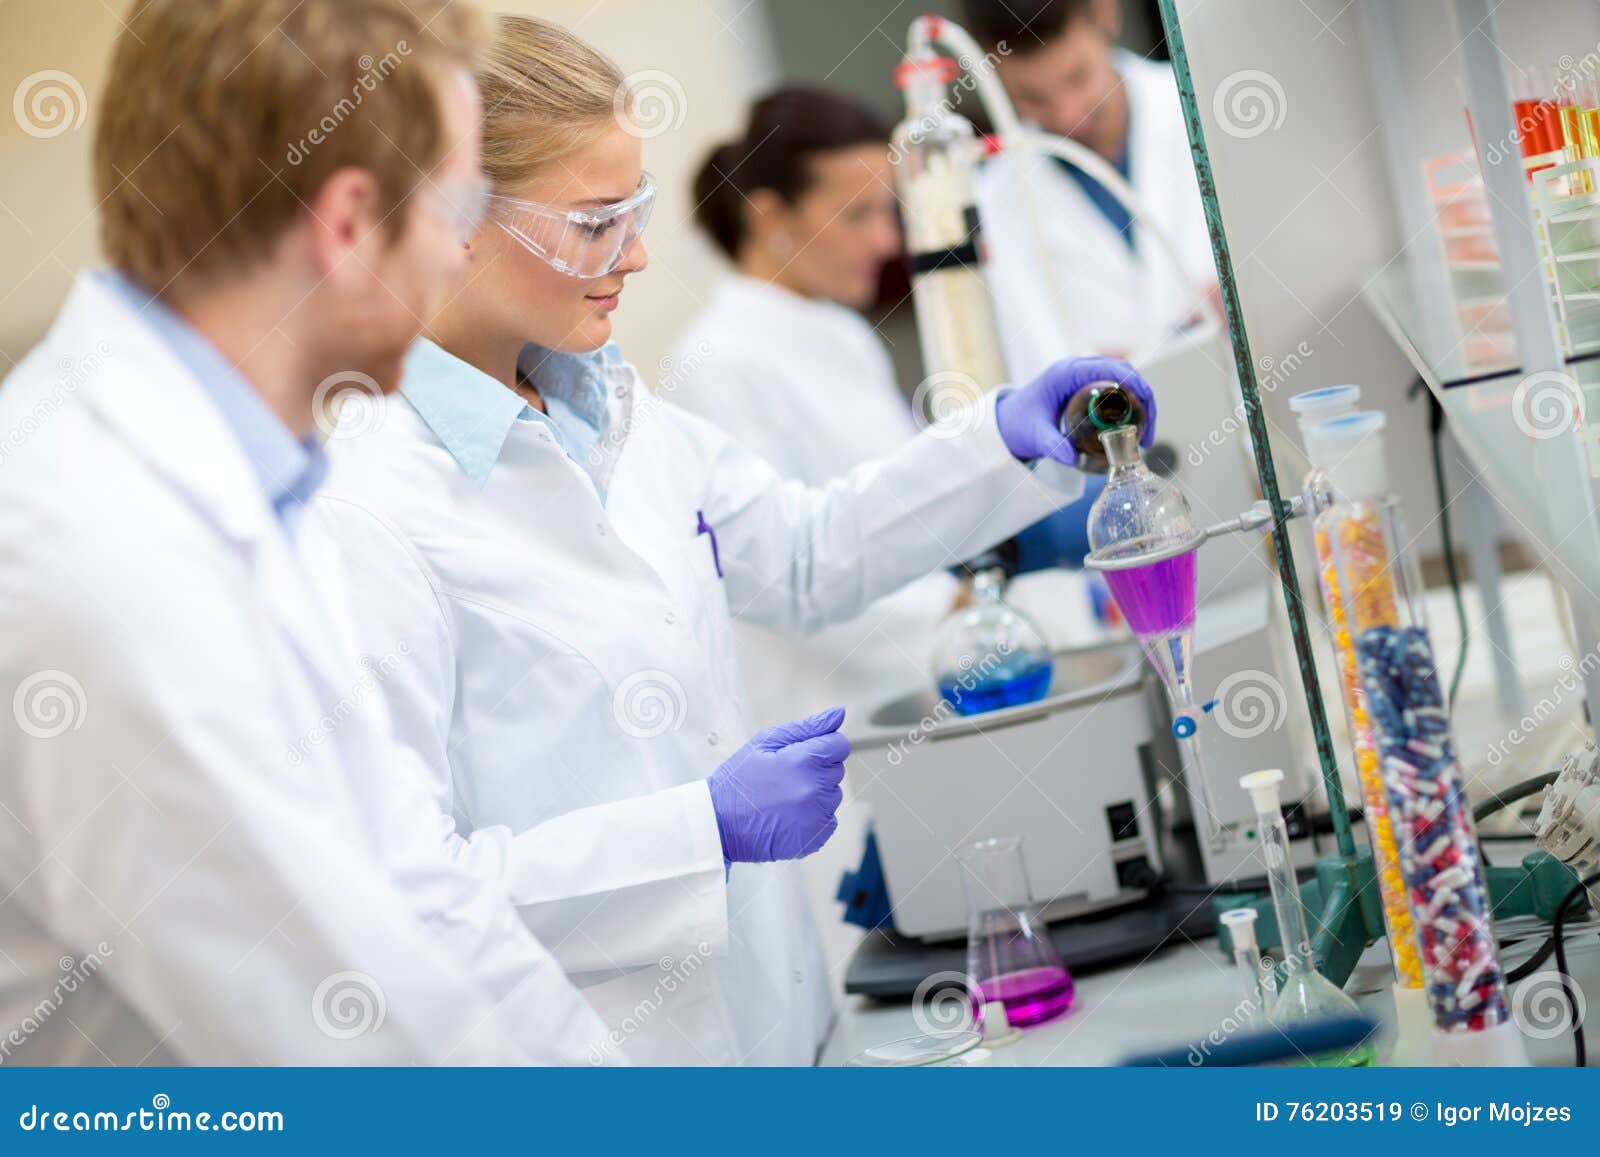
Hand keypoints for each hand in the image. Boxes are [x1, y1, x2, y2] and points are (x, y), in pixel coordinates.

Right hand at [706, 707, 848, 863]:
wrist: (719, 823)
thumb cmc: (739, 780)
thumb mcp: (765, 743)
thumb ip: (807, 728)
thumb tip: (838, 714)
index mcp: (803, 761)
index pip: (838, 745)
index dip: (821, 746)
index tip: (801, 755)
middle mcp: (814, 790)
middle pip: (836, 769)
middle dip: (816, 768)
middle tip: (785, 776)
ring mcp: (816, 816)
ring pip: (833, 794)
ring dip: (816, 793)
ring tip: (784, 797)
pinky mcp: (815, 837)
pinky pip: (828, 819)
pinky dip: (814, 816)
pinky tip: (790, 815)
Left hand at [995, 356, 1156, 465]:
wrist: (1005, 421)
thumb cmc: (1018, 424)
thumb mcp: (1035, 436)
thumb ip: (1052, 446)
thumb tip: (1074, 460)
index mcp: (1067, 373)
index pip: (1113, 369)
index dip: (1137, 387)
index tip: (1147, 414)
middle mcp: (1076, 368)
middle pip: (1123, 372)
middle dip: (1144, 399)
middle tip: (1148, 432)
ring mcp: (1080, 375)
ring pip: (1122, 379)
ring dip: (1139, 401)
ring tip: (1144, 433)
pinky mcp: (1083, 385)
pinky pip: (1113, 386)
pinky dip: (1128, 403)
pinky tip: (1132, 426)